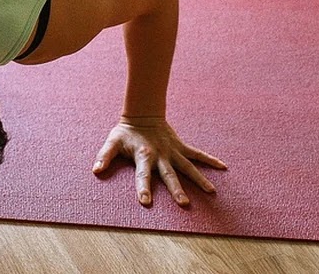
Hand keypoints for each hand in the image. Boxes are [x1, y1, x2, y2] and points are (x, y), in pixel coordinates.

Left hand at [94, 116, 226, 206]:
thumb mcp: (112, 142)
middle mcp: (160, 155)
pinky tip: (223, 167)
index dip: (143, 188)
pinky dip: (210, 160)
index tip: (145, 203)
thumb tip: (95, 170)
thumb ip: (104, 156)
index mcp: (143, 156)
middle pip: (169, 175)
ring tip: (212, 192)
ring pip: (188, 167)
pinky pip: (197, 154)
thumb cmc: (126, 132)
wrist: (142, 114)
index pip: (142, 175)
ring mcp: (173, 151)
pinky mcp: (180, 147)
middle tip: (184, 204)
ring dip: (199, 179)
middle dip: (176, 189)